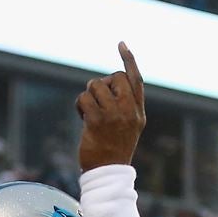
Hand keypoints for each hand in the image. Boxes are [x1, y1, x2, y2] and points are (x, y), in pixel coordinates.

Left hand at [75, 42, 144, 171]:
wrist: (107, 172)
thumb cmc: (113, 148)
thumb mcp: (127, 126)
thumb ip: (124, 106)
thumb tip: (106, 85)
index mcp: (138, 111)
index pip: (136, 79)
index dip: (128, 60)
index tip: (121, 44)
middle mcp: (129, 110)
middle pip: (115, 78)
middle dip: (102, 83)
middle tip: (96, 98)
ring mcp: (114, 115)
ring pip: (96, 86)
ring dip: (87, 95)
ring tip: (88, 110)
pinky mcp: (97, 122)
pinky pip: (84, 99)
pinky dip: (79, 104)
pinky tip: (81, 116)